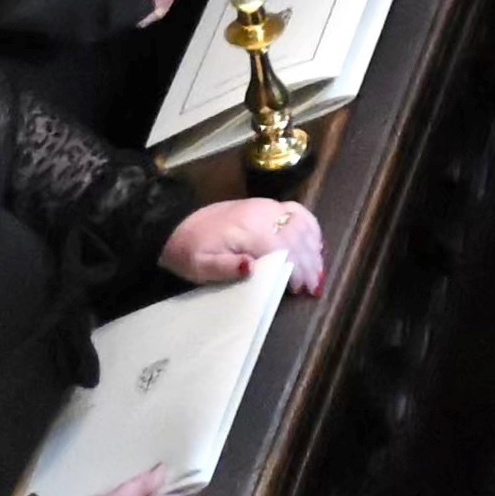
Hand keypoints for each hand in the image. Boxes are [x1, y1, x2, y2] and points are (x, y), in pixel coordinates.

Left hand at [167, 196, 324, 292]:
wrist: (176, 226)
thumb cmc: (189, 252)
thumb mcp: (198, 266)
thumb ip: (225, 267)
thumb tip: (253, 268)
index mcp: (247, 229)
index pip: (284, 248)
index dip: (297, 269)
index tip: (301, 290)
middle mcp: (263, 213)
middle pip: (297, 237)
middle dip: (310, 263)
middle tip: (314, 287)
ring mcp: (267, 206)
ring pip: (302, 224)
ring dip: (314, 248)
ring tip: (318, 272)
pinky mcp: (268, 205)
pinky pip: (298, 212)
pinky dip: (311, 228)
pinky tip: (315, 245)